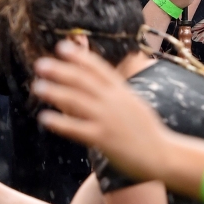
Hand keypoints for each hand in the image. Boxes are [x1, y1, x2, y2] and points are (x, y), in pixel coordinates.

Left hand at [31, 41, 168, 181]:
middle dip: (61, 70)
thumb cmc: (147, 131)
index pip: (98, 68)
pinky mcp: (105, 139)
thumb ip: (114, 92)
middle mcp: (114, 102)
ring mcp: (109, 120)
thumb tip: (95, 82)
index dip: (79, 57)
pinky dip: (60, 122)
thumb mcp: (133, 104)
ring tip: (38, 86)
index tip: (62, 46)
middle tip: (40, 64)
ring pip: (78, 101)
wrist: (165, 156)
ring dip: (56, 92)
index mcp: (122, 92)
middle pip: (84, 81)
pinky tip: (44, 117)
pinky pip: (78, 129)